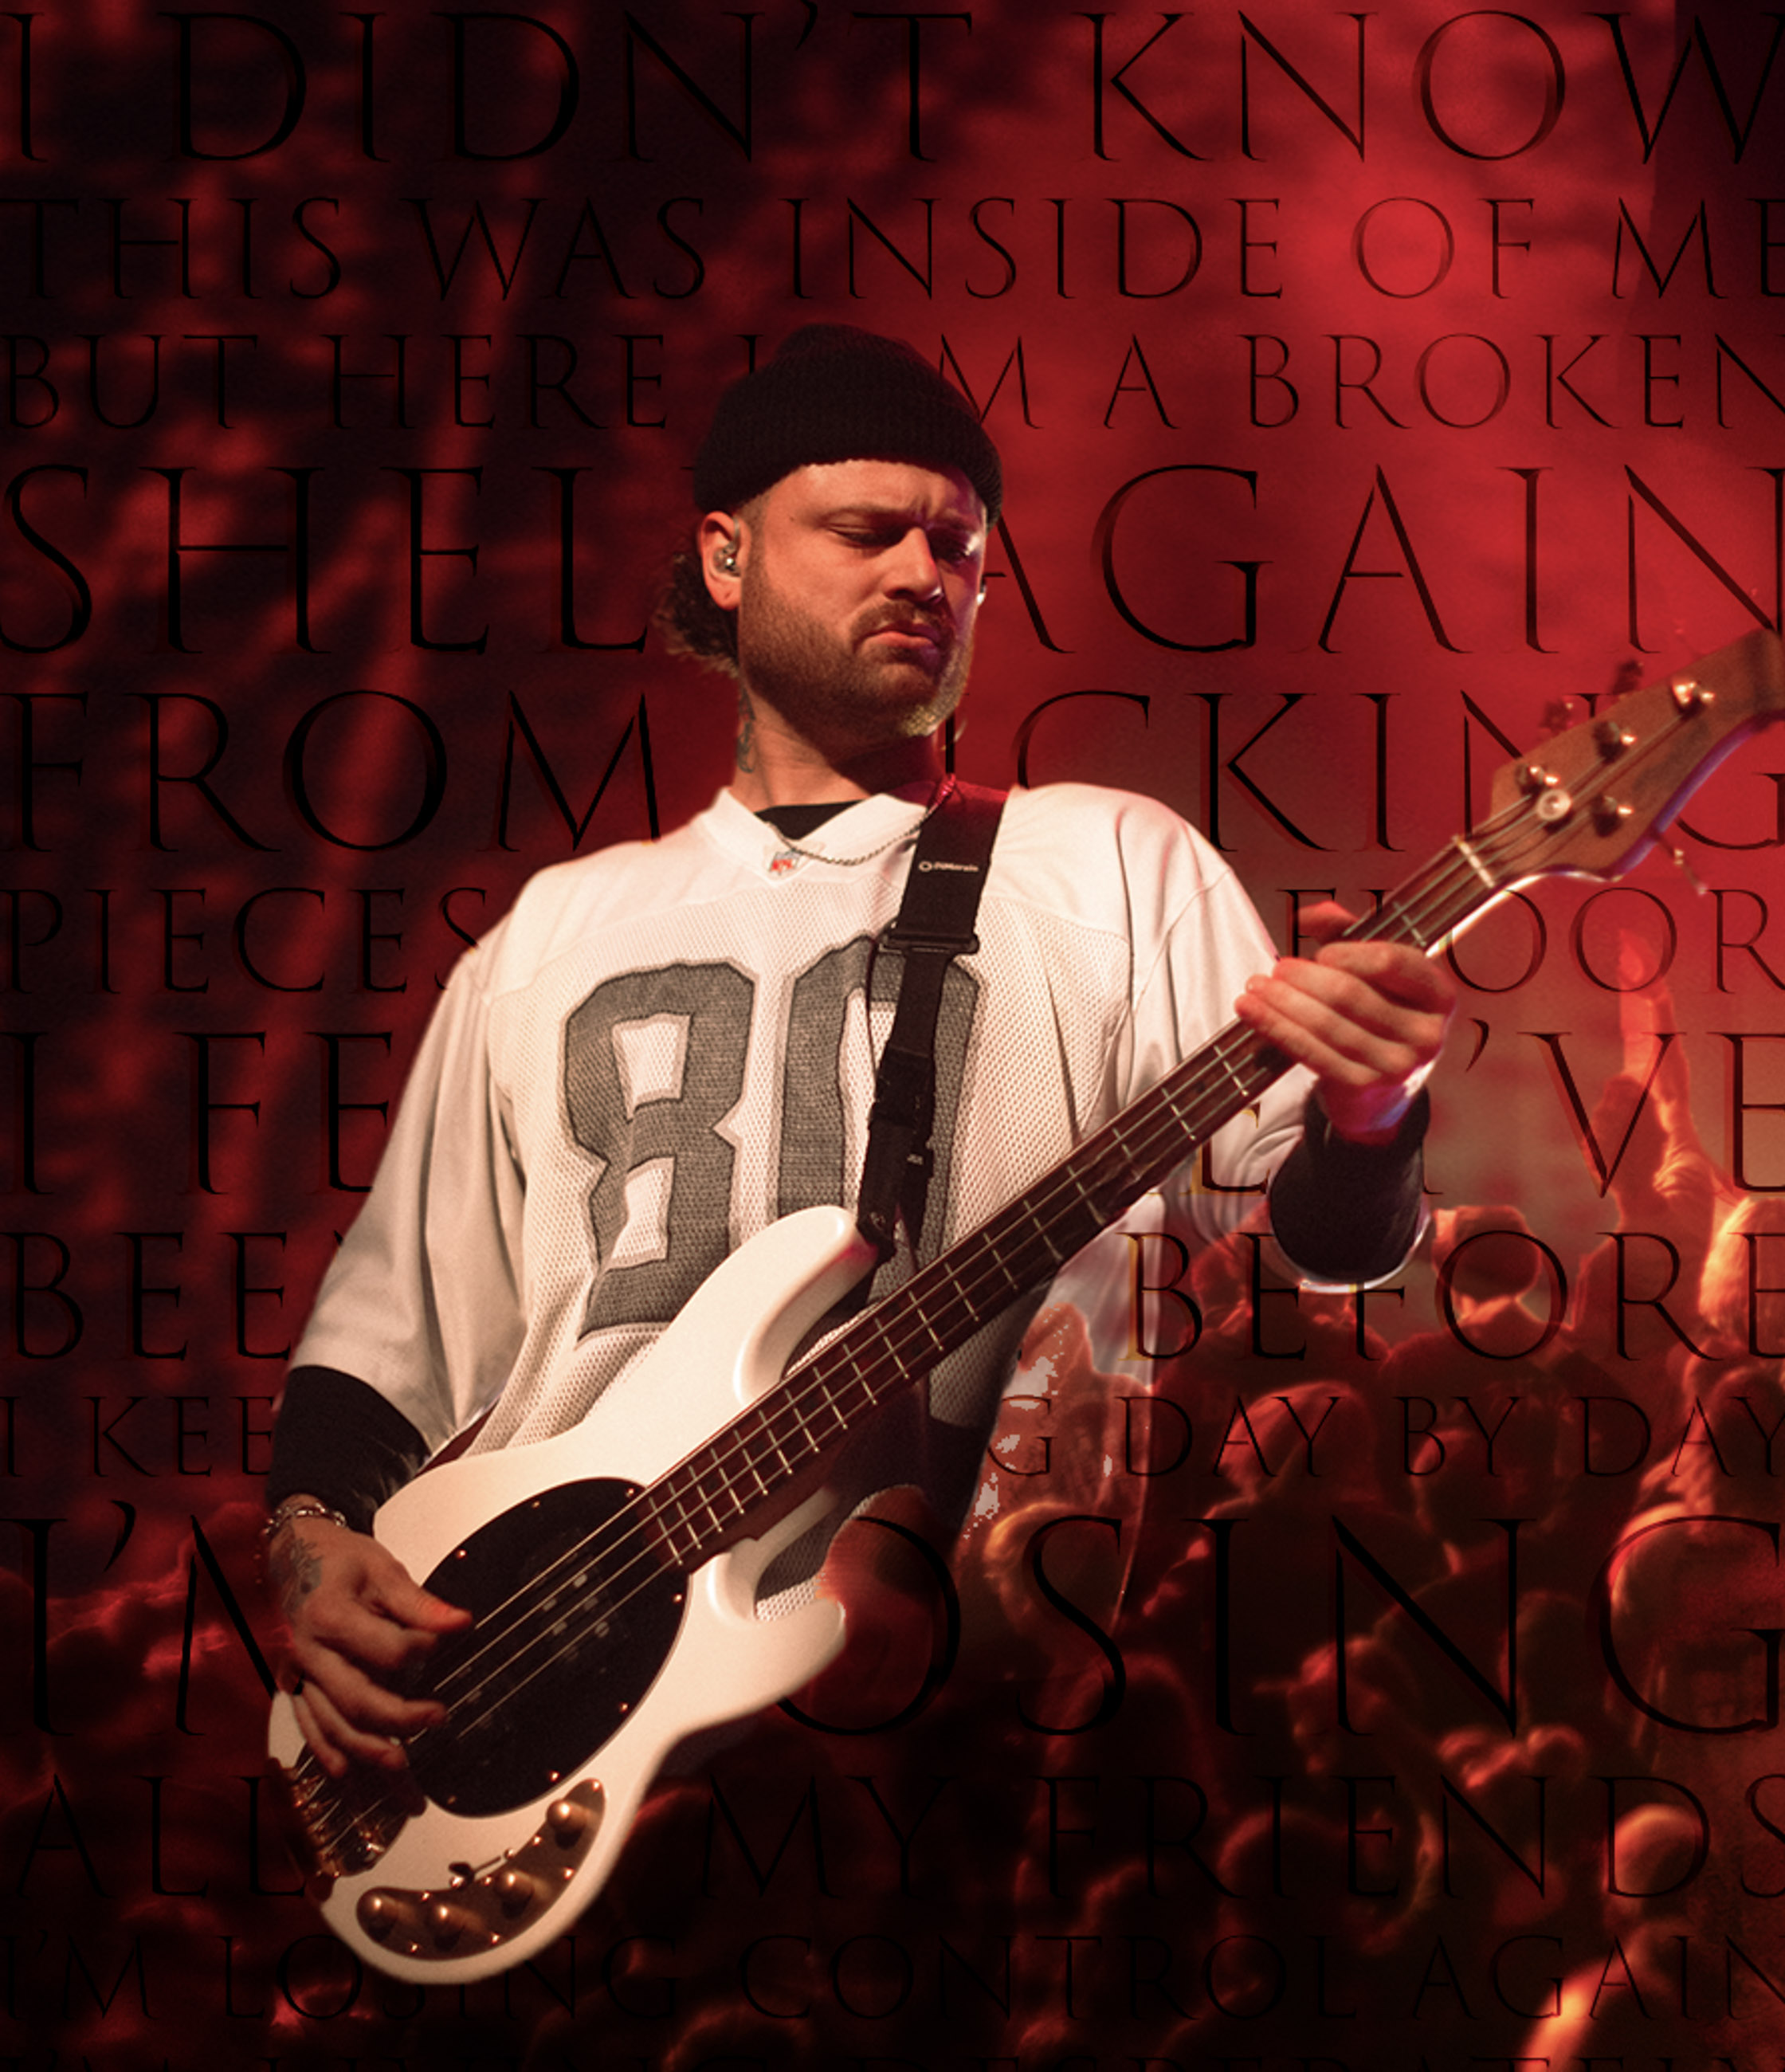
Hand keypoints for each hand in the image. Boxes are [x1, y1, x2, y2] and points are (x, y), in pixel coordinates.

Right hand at [268, 1501, 471, 1775]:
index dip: (418, 1648)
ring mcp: (297, 1675)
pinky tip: (349, 1777)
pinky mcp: (293, 1688)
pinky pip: (309, 1729)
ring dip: (367, 1753)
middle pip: (355, 1698)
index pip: (382, 1646)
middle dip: (397, 1718)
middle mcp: (308, 1652)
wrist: (290, 1557)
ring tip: (402, 1771)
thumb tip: (460, 1624)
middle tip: (437, 1719)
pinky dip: (328, 1755)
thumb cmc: (336, 1561)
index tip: (443, 1645)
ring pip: (331, 1725)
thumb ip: (420, 1603)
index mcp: (329, 1615)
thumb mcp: (381, 1570)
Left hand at [1232, 902, 1455, 1143]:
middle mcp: (1425, 1033)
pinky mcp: (1363, 1087)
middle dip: (1304, 977)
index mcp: (1438, 995)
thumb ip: (1347, 934)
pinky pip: (1311, 1052)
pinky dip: (1277, 1028)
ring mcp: (1396, 1065)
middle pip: (1350, 993)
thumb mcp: (1375, 973)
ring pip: (1326, 1024)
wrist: (1385, 1091)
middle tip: (1277, 968)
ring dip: (1282, 1001)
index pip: (1391, 962)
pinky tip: (1253, 1013)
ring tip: (1256, 986)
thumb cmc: (1380, 1018)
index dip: (1350, 953)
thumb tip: (1309, 915)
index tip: (1322, 953)